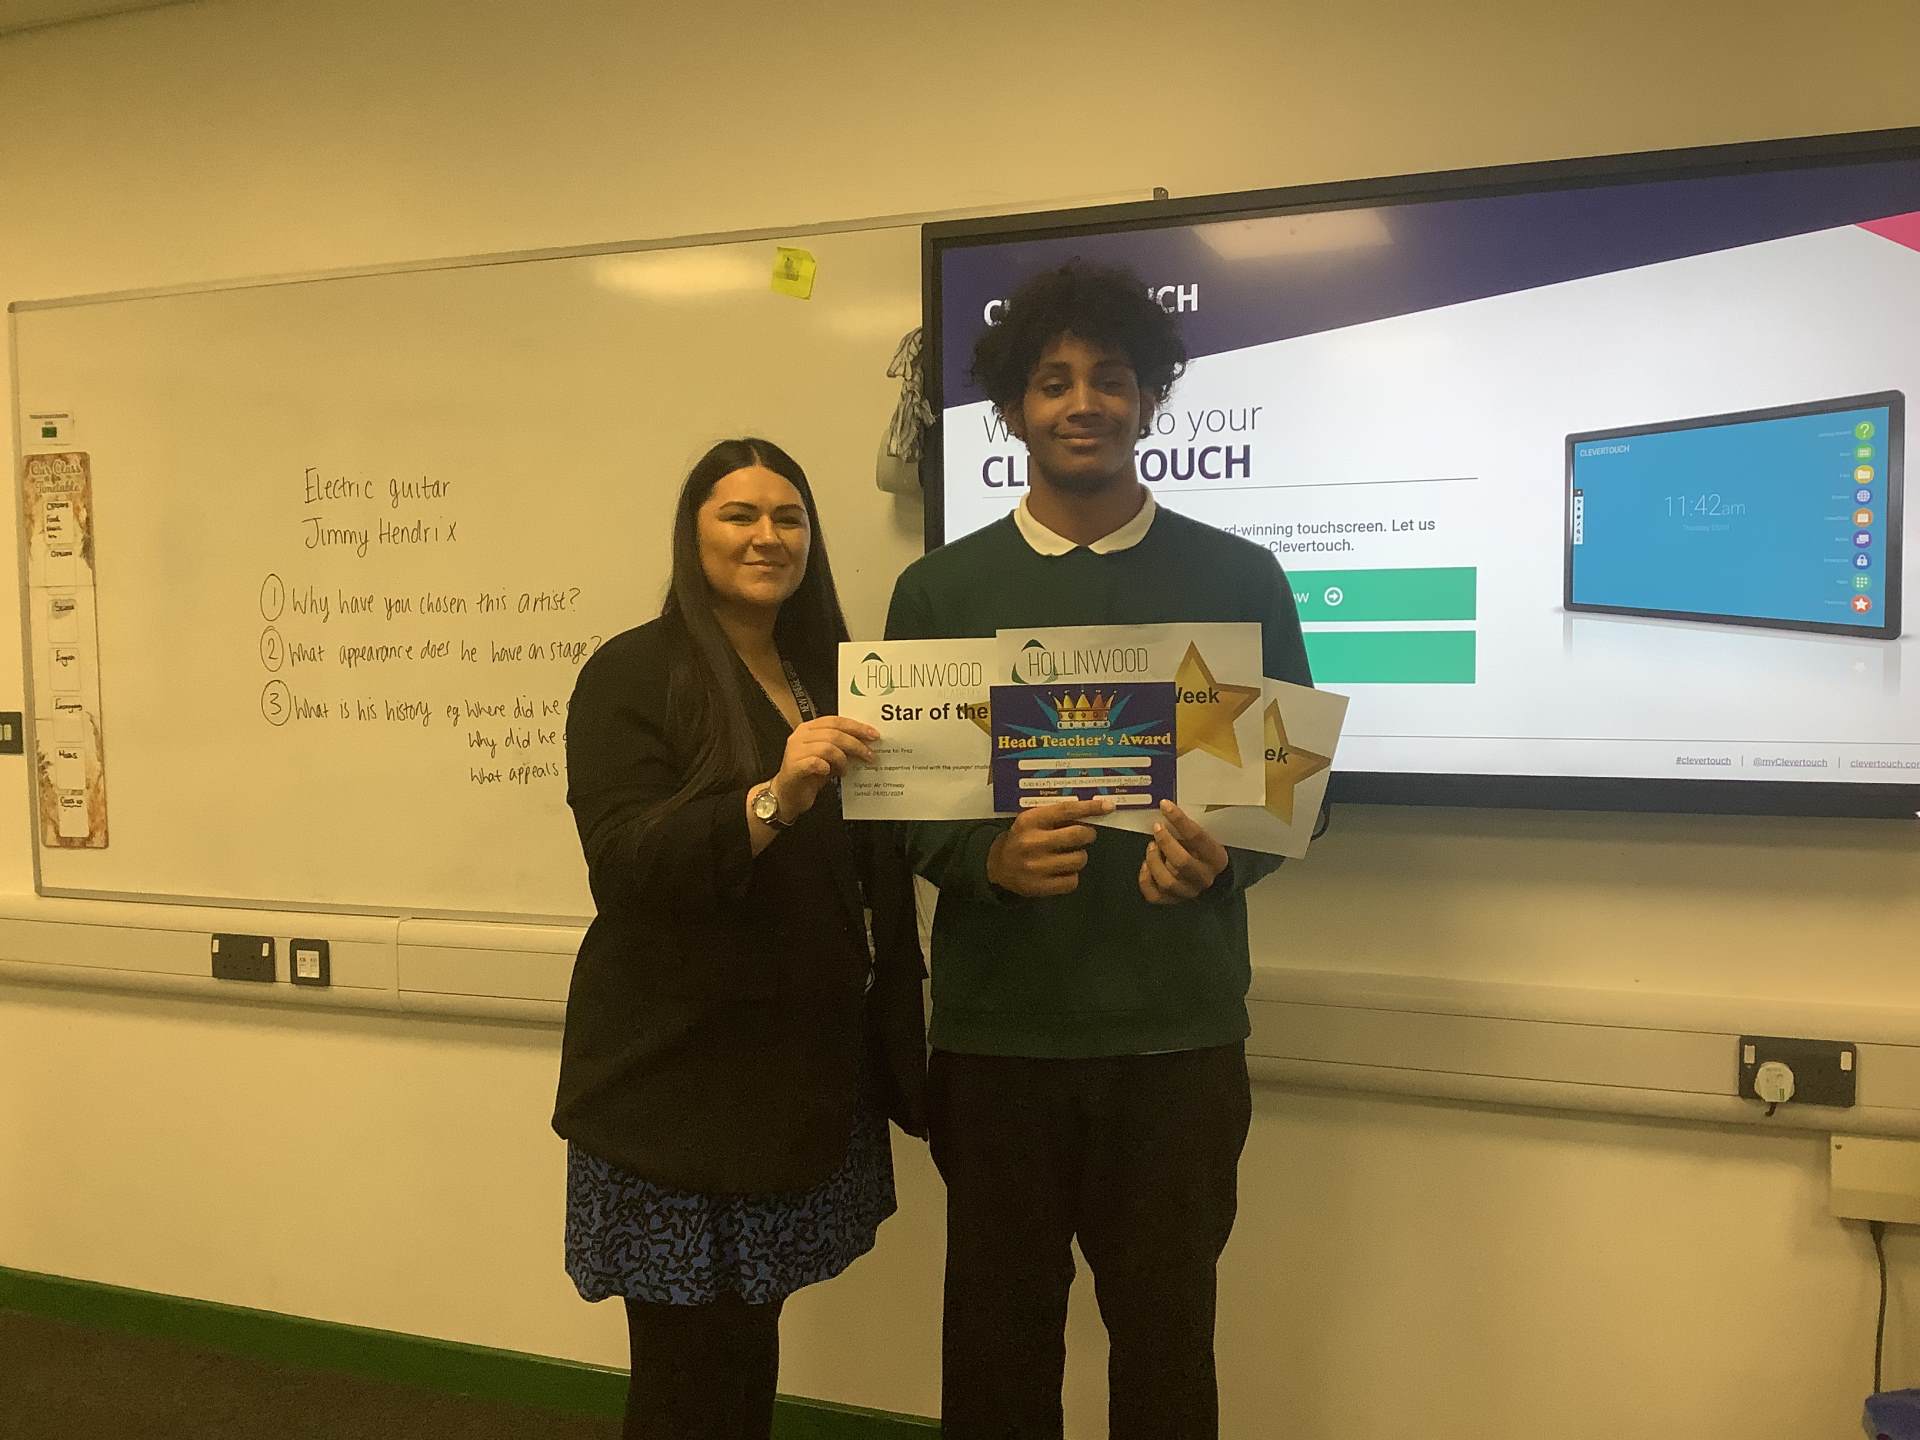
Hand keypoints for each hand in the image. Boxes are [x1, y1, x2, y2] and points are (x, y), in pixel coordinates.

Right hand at [768, 716, 877, 819]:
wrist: (788, 795)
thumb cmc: (809, 775)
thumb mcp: (828, 758)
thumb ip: (842, 748)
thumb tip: (866, 745)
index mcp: (809, 729)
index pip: (835, 721)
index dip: (856, 726)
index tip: (873, 735)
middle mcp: (800, 736)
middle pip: (833, 733)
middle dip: (855, 744)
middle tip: (868, 755)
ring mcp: (794, 751)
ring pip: (826, 747)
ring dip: (842, 759)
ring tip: (846, 770)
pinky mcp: (793, 766)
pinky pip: (814, 762)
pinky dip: (826, 767)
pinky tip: (830, 773)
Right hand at [986, 797, 1113, 896]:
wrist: (997, 867)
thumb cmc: (1021, 839)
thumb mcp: (1031, 821)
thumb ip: (1055, 816)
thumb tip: (1090, 813)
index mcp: (1030, 821)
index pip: (1066, 810)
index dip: (1090, 808)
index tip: (1108, 806)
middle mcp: (1032, 842)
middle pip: (1077, 835)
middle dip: (1088, 834)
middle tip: (1086, 835)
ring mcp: (1036, 867)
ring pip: (1079, 859)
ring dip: (1080, 856)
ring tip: (1069, 855)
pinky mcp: (1040, 887)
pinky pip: (1072, 881)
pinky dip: (1072, 876)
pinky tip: (1061, 871)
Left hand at [1138, 801, 1228, 904]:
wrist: (1215, 880)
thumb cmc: (1206, 854)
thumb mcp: (1206, 839)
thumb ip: (1189, 830)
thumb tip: (1166, 810)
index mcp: (1216, 858)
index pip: (1197, 837)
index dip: (1179, 820)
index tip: (1165, 805)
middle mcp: (1204, 877)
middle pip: (1182, 862)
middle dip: (1165, 842)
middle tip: (1157, 828)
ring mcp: (1189, 892)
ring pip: (1167, 881)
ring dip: (1154, 861)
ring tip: (1151, 846)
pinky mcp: (1174, 901)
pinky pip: (1155, 896)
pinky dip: (1145, 881)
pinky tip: (1145, 866)